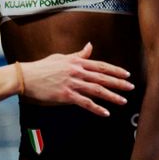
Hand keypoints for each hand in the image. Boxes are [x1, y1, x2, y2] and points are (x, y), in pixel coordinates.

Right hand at [17, 44, 132, 114]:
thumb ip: (78, 55)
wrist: (27, 77)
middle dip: (118, 83)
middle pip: (103, 78)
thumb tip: (90, 46)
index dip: (115, 70)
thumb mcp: (62, 57)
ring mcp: (72, 84)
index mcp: (77, 63)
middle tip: (131, 88)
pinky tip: (105, 113)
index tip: (127, 74)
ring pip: (97, 90)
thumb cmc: (43, 67)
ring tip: (123, 101)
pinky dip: (96, 108)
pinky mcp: (66, 95)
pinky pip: (84, 103)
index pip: (101, 66)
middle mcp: (77, 72)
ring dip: (111, 96)